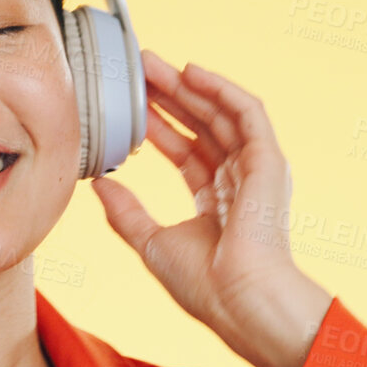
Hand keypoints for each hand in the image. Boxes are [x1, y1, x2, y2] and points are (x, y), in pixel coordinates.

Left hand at [89, 49, 332, 366]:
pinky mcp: (268, 161)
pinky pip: (248, 113)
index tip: (130, 104)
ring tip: (153, 65)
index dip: (158, 125)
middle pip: (201, 126)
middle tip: (136, 70)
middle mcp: (239, 180)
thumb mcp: (151, 243)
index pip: (185, 150)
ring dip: (188, 86)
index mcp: (216, 201)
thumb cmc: (205, 285)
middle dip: (169, 96)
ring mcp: (255, 170)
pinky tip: (191, 73)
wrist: (240, 302)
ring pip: (220, 113)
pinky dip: (221, 89)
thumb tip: (98, 185)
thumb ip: (126, 212)